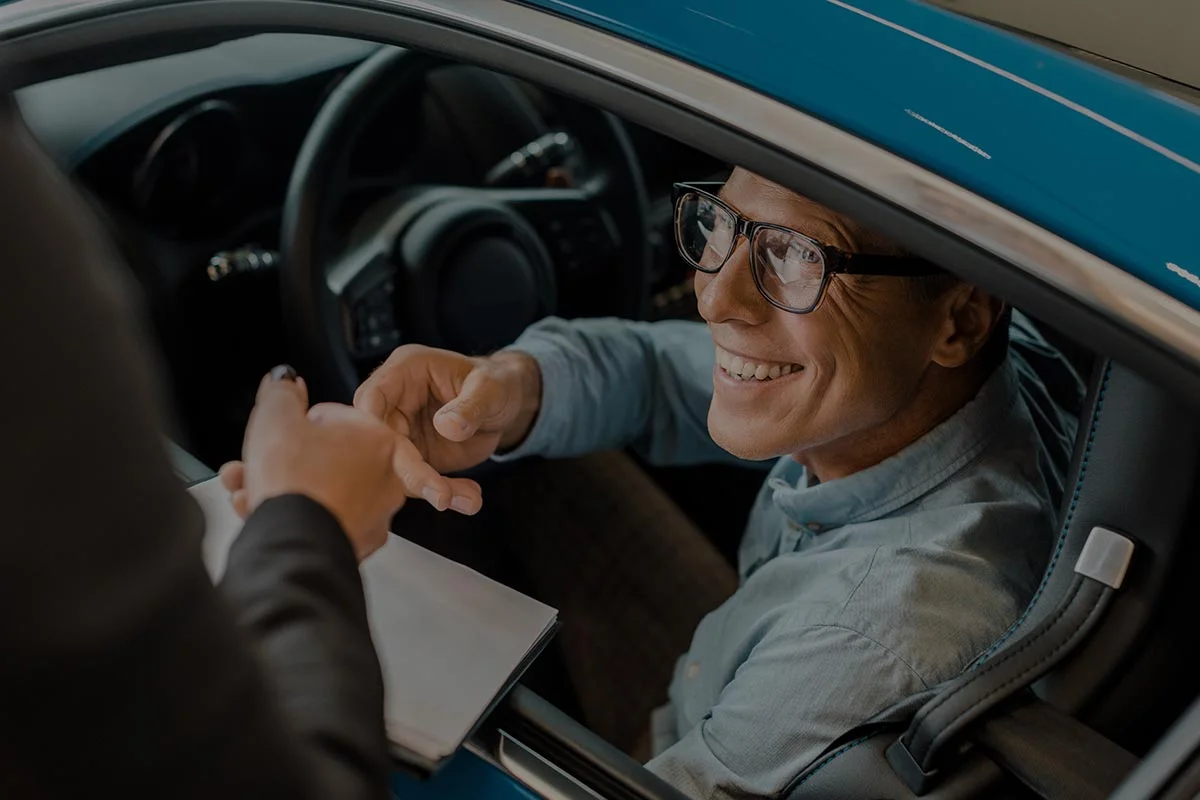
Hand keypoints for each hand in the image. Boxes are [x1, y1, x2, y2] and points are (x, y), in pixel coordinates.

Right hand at [220, 366, 408, 561]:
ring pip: (322, 490)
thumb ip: (281, 393)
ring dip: (283, 488)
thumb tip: (285, 380)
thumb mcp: (275, 418)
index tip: (281, 436)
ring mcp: (376, 513)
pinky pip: (324, 520)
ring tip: (248, 490)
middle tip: (259, 463)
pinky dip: (297, 516)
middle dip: (284, 460)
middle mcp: (386, 475)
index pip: (332, 418)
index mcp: (377, 438)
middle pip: (326, 457)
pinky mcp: (359, 543)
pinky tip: (265, 514)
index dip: (296, 425)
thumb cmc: (294, 484)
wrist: (295, 545)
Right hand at [353, 344, 541, 513]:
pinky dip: (444, 493)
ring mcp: (404, 433)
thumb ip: (469, 406)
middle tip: (440, 494)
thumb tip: (446, 426)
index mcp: (405, 372)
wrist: (508, 405)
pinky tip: (469, 498)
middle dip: (408, 470)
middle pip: (382, 440)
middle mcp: (396, 403)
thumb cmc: (495, 383)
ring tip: (465, 499)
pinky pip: (421, 481)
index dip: (372, 425)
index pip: (372, 396)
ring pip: (399, 467)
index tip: (386, 452)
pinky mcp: (417, 458)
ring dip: (429, 488)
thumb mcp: (490, 388)